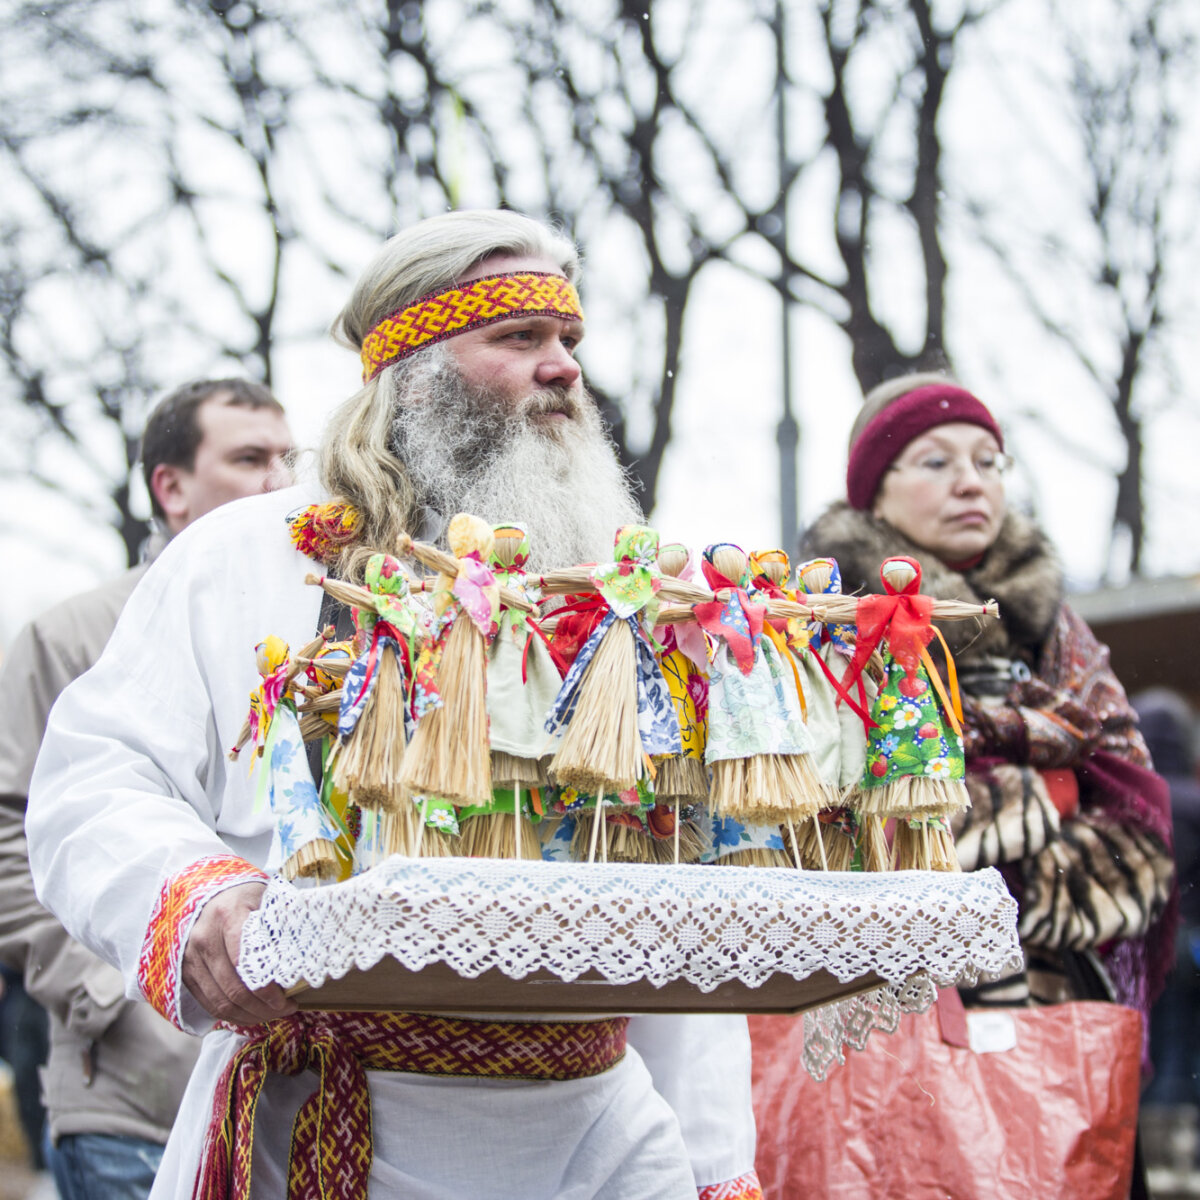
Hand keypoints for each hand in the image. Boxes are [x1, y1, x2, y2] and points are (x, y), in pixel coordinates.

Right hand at [181, 881, 296, 1025]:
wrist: (207, 893)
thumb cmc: (243, 896)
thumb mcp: (265, 898)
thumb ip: (281, 923)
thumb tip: (307, 952)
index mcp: (227, 915)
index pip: (246, 963)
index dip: (267, 990)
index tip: (288, 1000)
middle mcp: (204, 938)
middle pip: (234, 989)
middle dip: (263, 1008)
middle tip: (286, 1010)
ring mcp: (190, 958)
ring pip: (220, 1003)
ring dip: (249, 1016)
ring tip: (272, 1015)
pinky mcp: (185, 972)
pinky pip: (208, 1004)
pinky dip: (232, 1016)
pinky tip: (252, 1015)